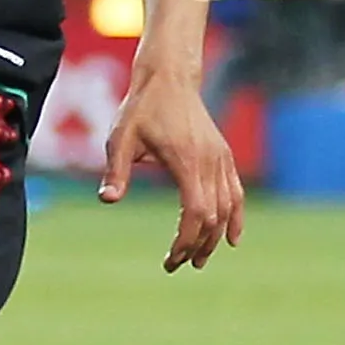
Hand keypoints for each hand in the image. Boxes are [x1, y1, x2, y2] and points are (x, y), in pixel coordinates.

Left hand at [100, 59, 243, 271]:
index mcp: (186, 161)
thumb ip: (116, 170)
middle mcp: (210, 162)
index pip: (195, 213)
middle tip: (176, 265)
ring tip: (198, 260)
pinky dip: (236, 217)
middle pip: (213, 217)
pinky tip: (232, 239)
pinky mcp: (224, 156)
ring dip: (215, 238)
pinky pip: (236, 193)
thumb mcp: (120, 137)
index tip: (170, 260)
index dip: (185, 241)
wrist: (169, 79)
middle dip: (196, 246)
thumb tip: (107, 200)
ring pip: (228, 208)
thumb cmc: (141, 108)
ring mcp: (221, 159)